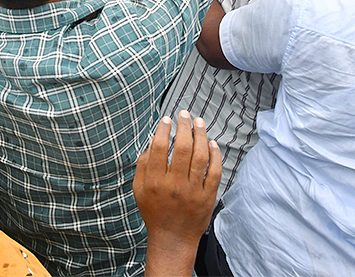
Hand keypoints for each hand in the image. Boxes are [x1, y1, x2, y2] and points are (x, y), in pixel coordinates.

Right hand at [133, 112, 221, 265]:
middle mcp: (174, 185)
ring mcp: (193, 191)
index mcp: (155, 182)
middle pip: (182, 148)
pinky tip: (212, 143)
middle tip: (184, 114)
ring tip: (199, 122)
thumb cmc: (154, 211)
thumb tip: (154, 139)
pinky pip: (215, 172)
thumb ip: (143, 165)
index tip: (167, 119)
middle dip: (184, 126)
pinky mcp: (208, 197)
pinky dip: (215, 155)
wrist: (173, 239)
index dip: (164, 130)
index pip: (160, 148)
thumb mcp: (139, 189)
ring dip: (201, 135)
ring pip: (200, 156)